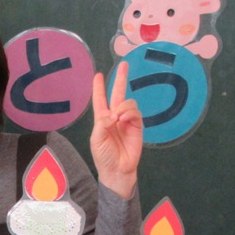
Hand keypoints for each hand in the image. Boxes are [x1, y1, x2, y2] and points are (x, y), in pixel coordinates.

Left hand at [90, 62, 142, 198]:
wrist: (117, 170)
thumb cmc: (103, 156)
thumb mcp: (97, 139)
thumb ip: (103, 123)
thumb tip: (114, 112)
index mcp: (102, 119)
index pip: (101, 99)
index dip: (99, 87)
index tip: (98, 75)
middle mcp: (115, 116)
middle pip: (118, 94)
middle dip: (121, 79)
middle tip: (125, 64)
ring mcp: (127, 120)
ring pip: (128, 103)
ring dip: (123, 107)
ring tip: (117, 118)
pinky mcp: (137, 126)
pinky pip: (135, 112)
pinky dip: (129, 112)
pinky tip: (123, 120)